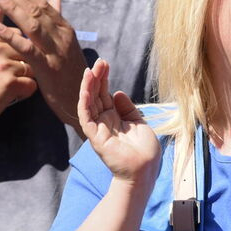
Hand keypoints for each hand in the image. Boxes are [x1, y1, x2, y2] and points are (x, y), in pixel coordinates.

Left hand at [0, 0, 87, 130]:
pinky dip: (10, 35)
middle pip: (36, 10)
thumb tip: (55, 0)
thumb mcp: (68, 47)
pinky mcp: (47, 68)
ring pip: (32, 24)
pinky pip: (27, 48)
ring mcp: (56, 52)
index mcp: (66, 31)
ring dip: (11, 8)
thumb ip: (58, 24)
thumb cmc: (73, 77)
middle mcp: (62, 37)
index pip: (44, 6)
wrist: (82, 104)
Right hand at [0, 6, 37, 133]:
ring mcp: (2, 64)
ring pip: (32, 67)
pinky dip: (24, 92)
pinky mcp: (9, 83)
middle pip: (27, 50)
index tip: (8, 58)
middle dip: (22, 63)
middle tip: (4, 75)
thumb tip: (0, 2)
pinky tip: (10, 94)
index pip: (16, 33)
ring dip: (23, 78)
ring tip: (5, 85)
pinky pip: (32, 85)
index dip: (16, 48)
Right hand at [79, 58, 159, 183]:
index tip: (105, 64)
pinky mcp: (95, 136)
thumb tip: (117, 92)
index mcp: (114, 118)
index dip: (104, 79)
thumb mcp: (138, 122)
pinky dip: (85, 100)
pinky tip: (87, 86)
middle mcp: (104, 122)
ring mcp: (98, 129)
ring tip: (92, 69)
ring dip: (89, 85)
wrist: (145, 169)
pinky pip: (86, 115)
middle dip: (97, 78)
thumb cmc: (145, 150)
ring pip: (89, 103)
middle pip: (96, 96)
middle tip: (100, 61)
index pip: (105, 95)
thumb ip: (127, 108)